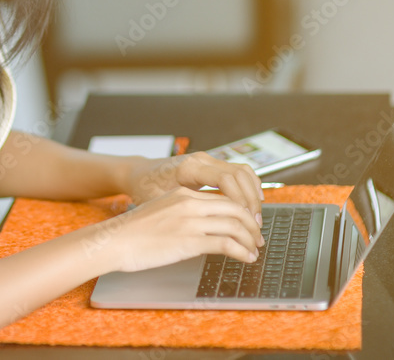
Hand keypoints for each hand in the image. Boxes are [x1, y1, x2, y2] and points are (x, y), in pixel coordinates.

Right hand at [86, 187, 265, 272]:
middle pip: (235, 208)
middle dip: (252, 225)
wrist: (114, 241)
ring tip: (254, 251)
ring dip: (250, 240)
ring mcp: (190, 222)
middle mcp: (190, 204)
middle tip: (258, 238)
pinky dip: (242, 251)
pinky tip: (246, 258)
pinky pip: (226, 244)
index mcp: (183, 194)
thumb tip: (202, 228)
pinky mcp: (189, 241)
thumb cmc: (132, 232)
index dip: (242, 211)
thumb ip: (182, 214)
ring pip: (235, 225)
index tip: (248, 224)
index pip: (224, 198)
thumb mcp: (160, 212)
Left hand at [125, 152, 262, 223]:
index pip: (226, 180)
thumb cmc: (144, 189)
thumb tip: (210, 234)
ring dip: (252, 195)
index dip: (241, 201)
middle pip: (239, 175)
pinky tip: (250, 206)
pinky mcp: (210, 166)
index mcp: (189, 167)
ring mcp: (207, 160)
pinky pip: (236, 173)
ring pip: (242, 172)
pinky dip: (247, 188)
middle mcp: (201, 160)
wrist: (137, 174)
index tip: (247, 222)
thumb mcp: (163, 204)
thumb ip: (187, 214)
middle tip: (256, 226)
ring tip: (255, 219)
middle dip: (251, 201)